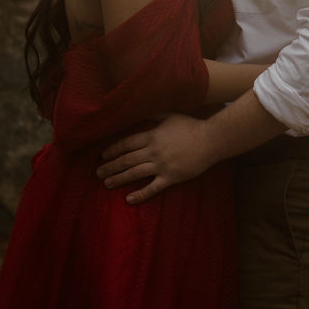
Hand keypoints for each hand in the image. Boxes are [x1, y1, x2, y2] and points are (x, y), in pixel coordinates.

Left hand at [96, 114, 213, 204]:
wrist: (210, 140)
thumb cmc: (191, 126)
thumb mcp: (170, 115)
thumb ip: (153, 114)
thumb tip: (138, 109)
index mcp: (152, 136)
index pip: (127, 143)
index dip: (113, 149)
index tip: (102, 155)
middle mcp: (154, 151)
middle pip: (127, 159)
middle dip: (110, 166)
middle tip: (98, 173)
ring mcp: (162, 165)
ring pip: (135, 173)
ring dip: (119, 179)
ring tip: (106, 184)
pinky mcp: (171, 177)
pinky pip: (152, 188)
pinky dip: (140, 194)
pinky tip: (128, 199)